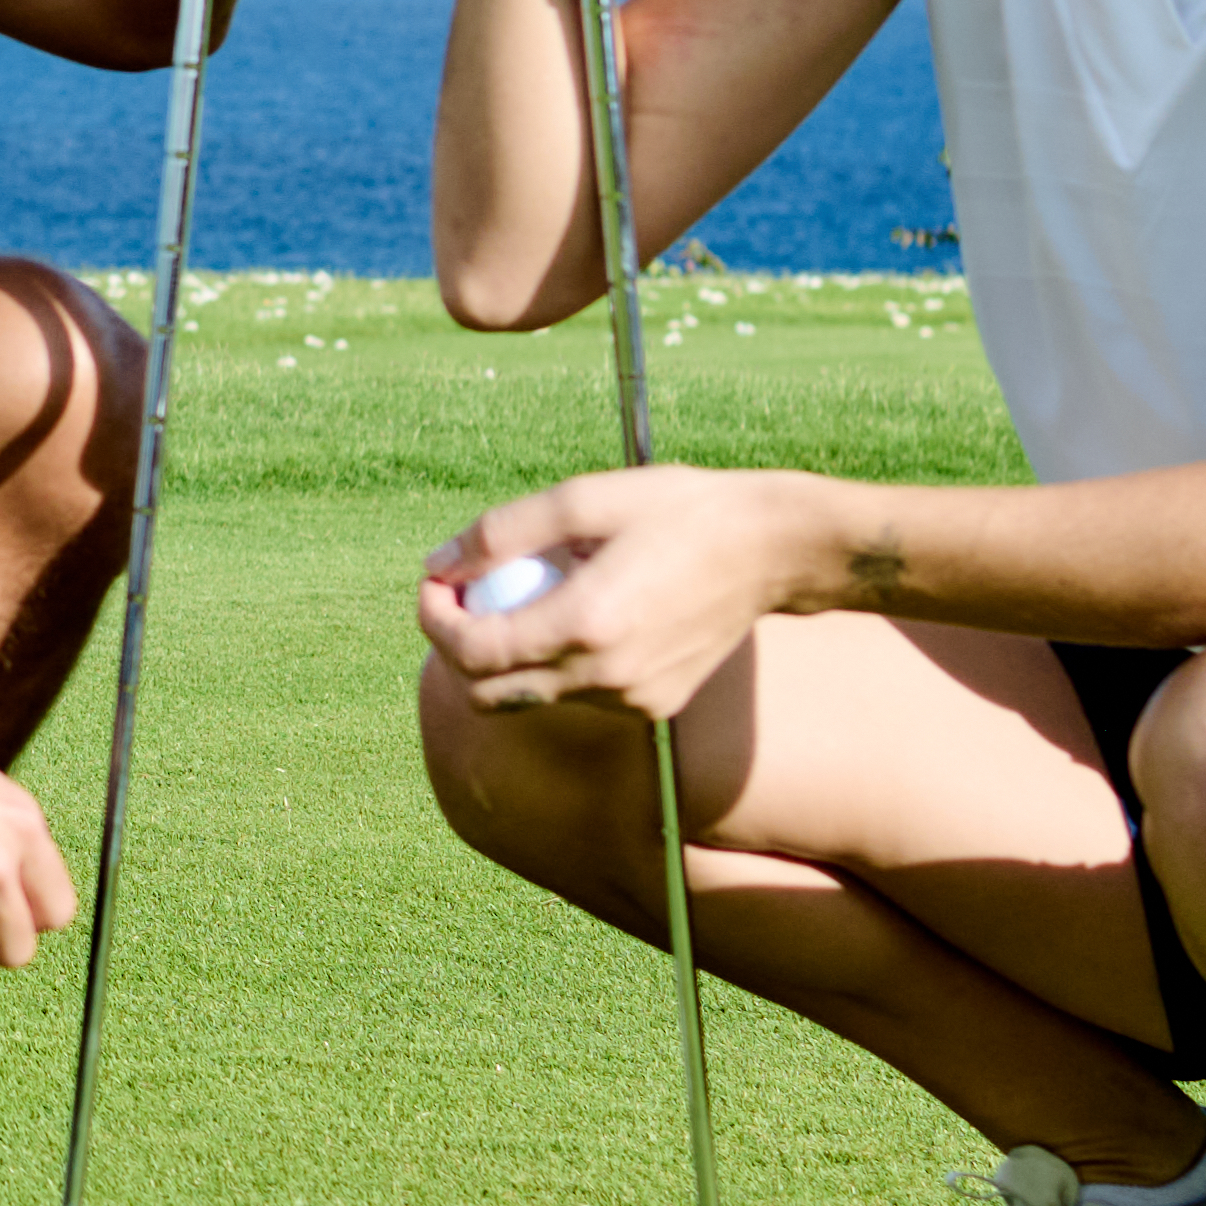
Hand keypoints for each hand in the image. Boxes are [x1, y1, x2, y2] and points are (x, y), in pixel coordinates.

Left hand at [408, 463, 818, 716]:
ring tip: (535, 592)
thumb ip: (503, 533)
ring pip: (533, 697)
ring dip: (510, 655)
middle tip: (459, 599)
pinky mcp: (655, 707)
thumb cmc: (682, 511)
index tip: (432, 584)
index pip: (472, 652)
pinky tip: (587, 614)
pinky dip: (560, 663)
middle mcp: (605, 676)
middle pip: (487, 694)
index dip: (434, 620)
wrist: (773, 550)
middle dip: (456, 649)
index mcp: (585, 624)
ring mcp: (632, 699)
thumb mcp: (585, 498)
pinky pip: (580, 696)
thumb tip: (439, 562)